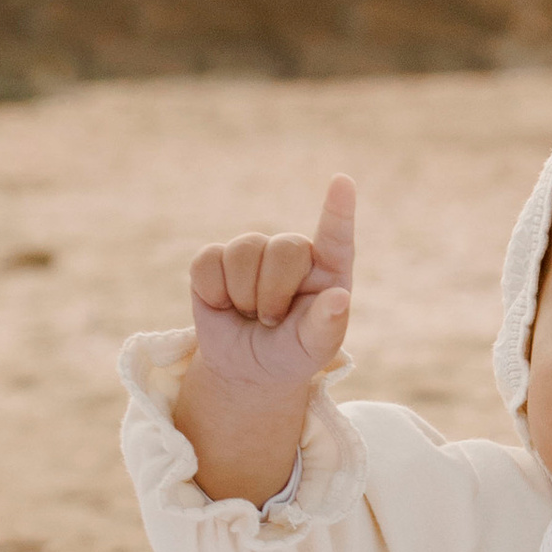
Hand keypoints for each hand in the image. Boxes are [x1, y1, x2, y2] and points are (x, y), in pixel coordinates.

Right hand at [180, 178, 354, 503]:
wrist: (247, 368)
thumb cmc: (291, 355)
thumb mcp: (313, 350)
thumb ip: (326, 326)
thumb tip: (339, 298)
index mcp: (329, 271)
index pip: (336, 237)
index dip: (338, 211)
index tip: (343, 182)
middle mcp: (294, 252)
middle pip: (283, 248)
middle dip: (273, 294)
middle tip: (272, 321)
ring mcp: (255, 251)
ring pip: (244, 250)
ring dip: (243, 295)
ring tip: (250, 315)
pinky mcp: (216, 258)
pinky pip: (208, 262)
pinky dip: (212, 292)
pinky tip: (223, 305)